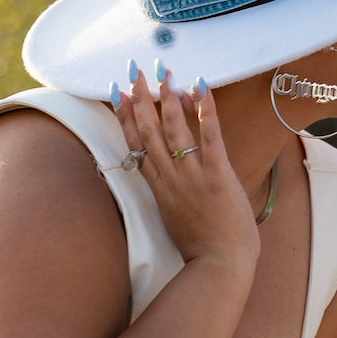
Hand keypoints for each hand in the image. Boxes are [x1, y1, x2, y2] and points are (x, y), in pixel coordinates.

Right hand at [110, 60, 259, 266]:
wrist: (219, 266)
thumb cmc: (202, 247)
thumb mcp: (176, 218)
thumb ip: (172, 194)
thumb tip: (170, 176)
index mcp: (159, 188)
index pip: (136, 145)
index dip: (124, 117)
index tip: (117, 93)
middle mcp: (170, 179)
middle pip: (149, 132)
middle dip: (140, 98)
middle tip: (134, 71)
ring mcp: (192, 177)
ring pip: (174, 131)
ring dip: (167, 98)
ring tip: (162, 72)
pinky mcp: (217, 177)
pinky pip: (210, 138)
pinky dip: (205, 112)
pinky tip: (201, 89)